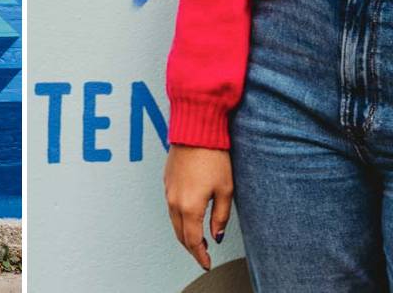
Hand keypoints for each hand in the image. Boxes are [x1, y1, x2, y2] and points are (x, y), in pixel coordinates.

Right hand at [164, 144, 231, 270]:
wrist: (195, 130)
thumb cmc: (213, 157)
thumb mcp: (225, 189)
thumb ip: (220, 216)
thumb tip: (216, 235)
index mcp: (189, 207)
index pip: (192, 241)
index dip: (200, 255)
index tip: (207, 263)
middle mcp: (174, 201)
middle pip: (180, 234)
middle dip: (191, 248)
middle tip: (203, 255)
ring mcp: (168, 191)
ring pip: (174, 221)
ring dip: (184, 233)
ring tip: (198, 239)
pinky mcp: (167, 181)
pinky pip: (171, 207)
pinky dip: (179, 218)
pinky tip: (189, 216)